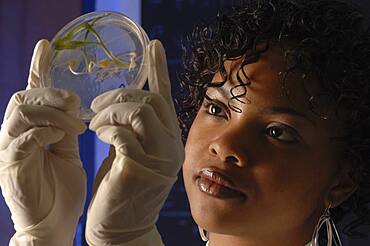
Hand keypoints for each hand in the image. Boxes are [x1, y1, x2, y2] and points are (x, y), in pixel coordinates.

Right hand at [0, 40, 86, 245]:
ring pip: (20, 113)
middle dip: (51, 94)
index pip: (31, 93)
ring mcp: (10, 151)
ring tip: (76, 125)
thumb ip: (66, 129)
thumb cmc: (62, 191)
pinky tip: (60, 136)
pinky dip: (43, 132)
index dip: (37, 68)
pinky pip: (21, 139)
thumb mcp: (68, 153)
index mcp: (31, 131)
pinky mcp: (11, 168)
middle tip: (76, 104)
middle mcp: (15, 136)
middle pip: (23, 97)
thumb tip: (74, 104)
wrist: (56, 225)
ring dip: (52, 112)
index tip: (47, 46)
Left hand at [85, 40, 183, 244]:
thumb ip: (133, 127)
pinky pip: (122, 133)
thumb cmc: (122, 188)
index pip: (166, 96)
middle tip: (97, 103)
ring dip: (110, 110)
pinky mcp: (140, 169)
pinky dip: (105, 127)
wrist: (121, 228)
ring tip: (94, 121)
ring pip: (138, 112)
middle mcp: (171, 146)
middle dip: (119, 94)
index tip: (153, 44)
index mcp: (169, 139)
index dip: (159, 68)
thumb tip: (124, 100)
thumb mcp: (131, 151)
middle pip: (150, 100)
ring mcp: (158, 159)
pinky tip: (97, 134)